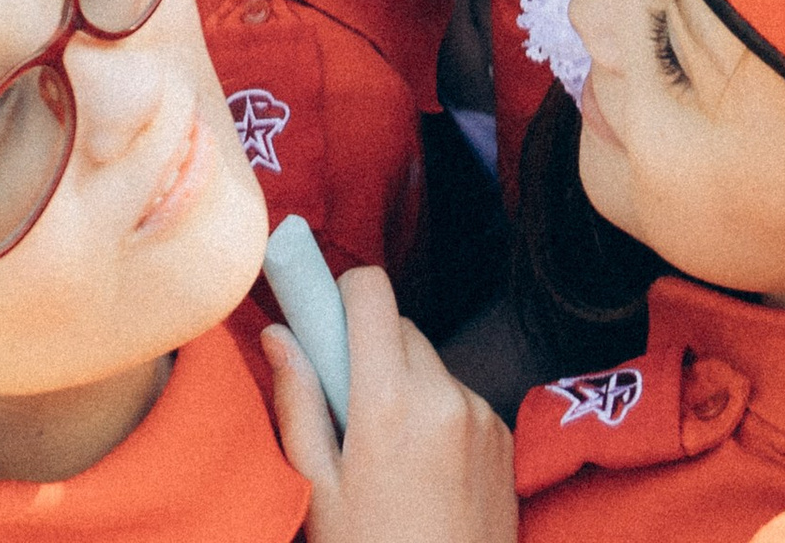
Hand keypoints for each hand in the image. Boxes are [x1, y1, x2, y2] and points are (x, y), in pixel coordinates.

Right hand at [269, 269, 515, 542]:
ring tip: (387, 459)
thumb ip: (298, 403)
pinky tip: (424, 475)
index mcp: (390, 401)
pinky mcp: (505, 436)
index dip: (340, 296)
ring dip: (405, 385)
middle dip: (368, 352)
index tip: (321, 325)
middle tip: (346, 413)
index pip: (370, 291)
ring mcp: (482, 413)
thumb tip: (278, 334)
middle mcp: (444, 394)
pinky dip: (438, 415)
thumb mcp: (320, 492)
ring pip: (429, 363)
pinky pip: (460, 398)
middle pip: (399, 326)